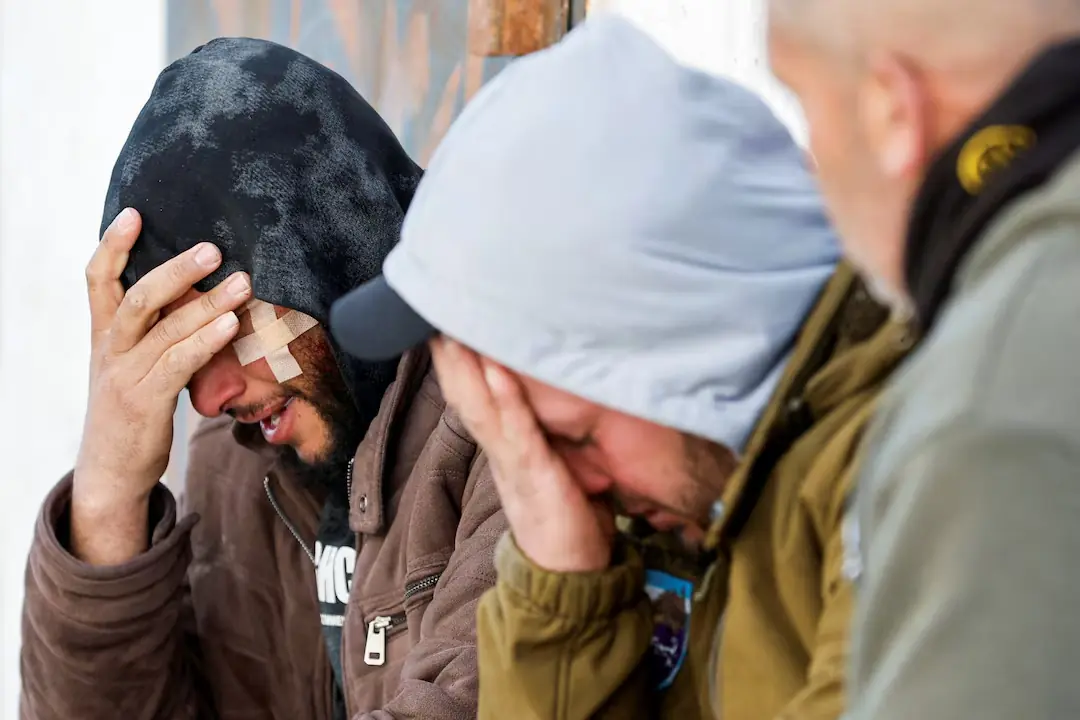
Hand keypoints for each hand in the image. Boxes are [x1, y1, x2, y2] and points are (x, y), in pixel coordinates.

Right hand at [71, 208, 250, 563]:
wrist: (111, 471)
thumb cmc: (133, 411)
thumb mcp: (136, 365)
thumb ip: (158, 332)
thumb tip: (204, 298)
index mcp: (104, 335)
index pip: (98, 280)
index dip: (112, 245)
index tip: (134, 213)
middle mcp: (110, 349)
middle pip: (136, 297)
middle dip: (175, 269)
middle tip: (213, 248)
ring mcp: (125, 376)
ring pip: (163, 328)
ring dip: (206, 303)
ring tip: (242, 283)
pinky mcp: (145, 402)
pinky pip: (177, 364)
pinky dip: (205, 341)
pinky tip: (231, 326)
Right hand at [430, 337, 613, 572]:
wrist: (572, 579)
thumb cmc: (566, 522)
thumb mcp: (551, 469)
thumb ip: (540, 439)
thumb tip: (538, 407)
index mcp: (506, 448)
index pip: (475, 396)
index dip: (458, 360)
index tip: (444, 319)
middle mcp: (502, 453)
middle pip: (467, 396)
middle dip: (449, 353)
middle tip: (431, 307)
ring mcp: (515, 465)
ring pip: (482, 409)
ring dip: (465, 368)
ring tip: (450, 329)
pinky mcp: (536, 479)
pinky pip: (518, 434)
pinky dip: (506, 402)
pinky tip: (495, 372)